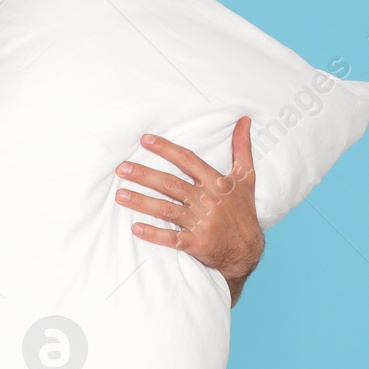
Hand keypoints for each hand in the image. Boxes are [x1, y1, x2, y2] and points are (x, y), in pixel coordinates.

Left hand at [114, 116, 264, 302]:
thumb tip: (244, 119)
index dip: (166, 149)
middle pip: (171, 184)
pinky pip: (172, 238)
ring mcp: (201, 223)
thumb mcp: (246, 177)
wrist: (248, 249)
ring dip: (142, 202)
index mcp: (216, 183)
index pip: (187, 160)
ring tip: (120, 196)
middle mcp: (207, 200)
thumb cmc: (243, 210)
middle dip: (145, 175)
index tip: (145, 140)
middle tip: (122, 168)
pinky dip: (154, 234)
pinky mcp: (196, 243)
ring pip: (167, 209)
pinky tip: (136, 228)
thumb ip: (242, 148)